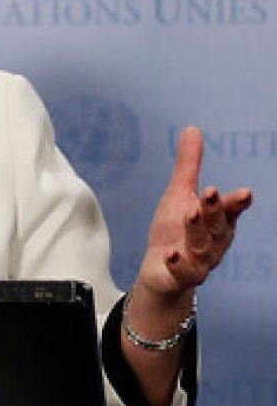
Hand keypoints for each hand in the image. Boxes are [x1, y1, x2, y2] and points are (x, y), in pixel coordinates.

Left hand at [138, 125, 252, 296]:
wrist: (162, 271)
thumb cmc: (175, 229)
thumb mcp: (180, 193)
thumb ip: (189, 166)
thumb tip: (193, 129)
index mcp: (216, 222)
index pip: (229, 210)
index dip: (235, 202)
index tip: (244, 192)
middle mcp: (212, 242)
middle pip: (217, 226)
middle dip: (215, 210)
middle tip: (210, 192)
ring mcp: (198, 261)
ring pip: (203, 248)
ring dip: (197, 231)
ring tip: (190, 214)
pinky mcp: (180, 276)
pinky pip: (183, 273)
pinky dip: (179, 265)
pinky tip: (171, 254)